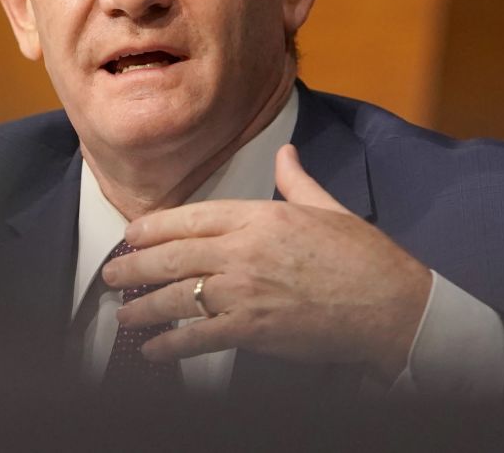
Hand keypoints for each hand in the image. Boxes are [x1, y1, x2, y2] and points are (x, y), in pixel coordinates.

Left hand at [103, 144, 431, 382]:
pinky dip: (171, 345)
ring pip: (177, 297)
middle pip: (172, 256)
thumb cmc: (362, 257)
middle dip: (134, 267)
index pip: (190, 217)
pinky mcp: (253, 329)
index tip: (130, 235)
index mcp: (258, 216)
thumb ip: (295, 180)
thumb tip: (286, 152)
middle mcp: (243, 250)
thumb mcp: (327, 207)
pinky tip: (153, 351)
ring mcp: (245, 290)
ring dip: (143, 307)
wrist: (392, 304)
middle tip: (111, 275)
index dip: (152, 228)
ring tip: (123, 315)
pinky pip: (199, 337)